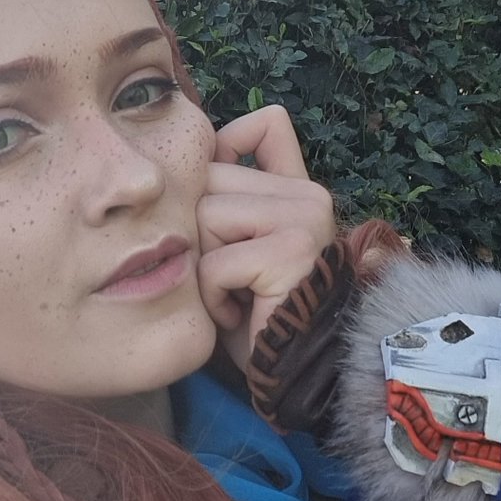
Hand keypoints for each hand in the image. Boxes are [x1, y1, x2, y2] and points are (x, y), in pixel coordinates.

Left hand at [196, 106, 336, 370]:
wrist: (288, 375)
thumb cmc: (252, 315)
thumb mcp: (233, 245)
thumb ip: (227, 194)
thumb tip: (189, 145)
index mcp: (299, 188)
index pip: (265, 125)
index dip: (225, 152)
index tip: (221, 216)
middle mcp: (311, 195)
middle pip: (209, 177)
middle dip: (199, 235)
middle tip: (229, 279)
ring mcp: (306, 218)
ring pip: (206, 216)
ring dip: (203, 268)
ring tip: (233, 295)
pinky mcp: (292, 250)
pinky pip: (214, 262)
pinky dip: (213, 296)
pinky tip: (239, 313)